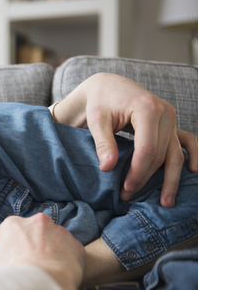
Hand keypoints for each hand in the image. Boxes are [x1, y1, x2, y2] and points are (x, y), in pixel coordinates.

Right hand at [0, 214, 84, 289]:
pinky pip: (68, 253)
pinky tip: (57, 275)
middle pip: (30, 237)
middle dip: (28, 250)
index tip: (9, 267)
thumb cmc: (11, 280)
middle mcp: (37, 222)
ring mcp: (59, 233)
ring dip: (47, 254)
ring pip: (50, 243)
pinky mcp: (76, 246)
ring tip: (42, 275)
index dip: (6, 253)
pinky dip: (64, 262)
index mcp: (12, 225)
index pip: (7, 237)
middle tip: (26, 271)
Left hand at [52, 72, 197, 206]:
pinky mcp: (171, 124)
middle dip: (146, 179)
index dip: (138, 172)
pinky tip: (193, 172)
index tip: (126, 189)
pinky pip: (187, 142)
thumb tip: (107, 168)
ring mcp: (171, 119)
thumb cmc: (100, 102)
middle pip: (161, 155)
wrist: (108, 87)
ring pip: (175, 154)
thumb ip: (103, 143)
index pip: (147, 149)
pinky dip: (192, 156)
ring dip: (170, 178)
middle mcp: (165, 113)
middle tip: (129, 196)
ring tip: (165, 202)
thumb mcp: (96, 119)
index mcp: (147, 109)